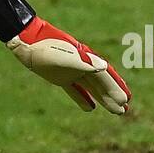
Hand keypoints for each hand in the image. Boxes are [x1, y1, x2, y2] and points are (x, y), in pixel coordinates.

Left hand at [7, 16, 130, 114]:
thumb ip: (83, 62)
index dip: (115, 87)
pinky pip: (74, 90)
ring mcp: (71, 72)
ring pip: (91, 88)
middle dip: (113, 96)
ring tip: (115, 110)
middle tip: (125, 109)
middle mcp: (82, 66)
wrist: (27, 41)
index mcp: (86, 60)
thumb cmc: (46, 47)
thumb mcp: (64, 56)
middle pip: (101, 84)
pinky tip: (90, 108)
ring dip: (103, 98)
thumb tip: (103, 67)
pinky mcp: (60, 77)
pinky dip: (82, 98)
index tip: (126, 99)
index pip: (104, 77)